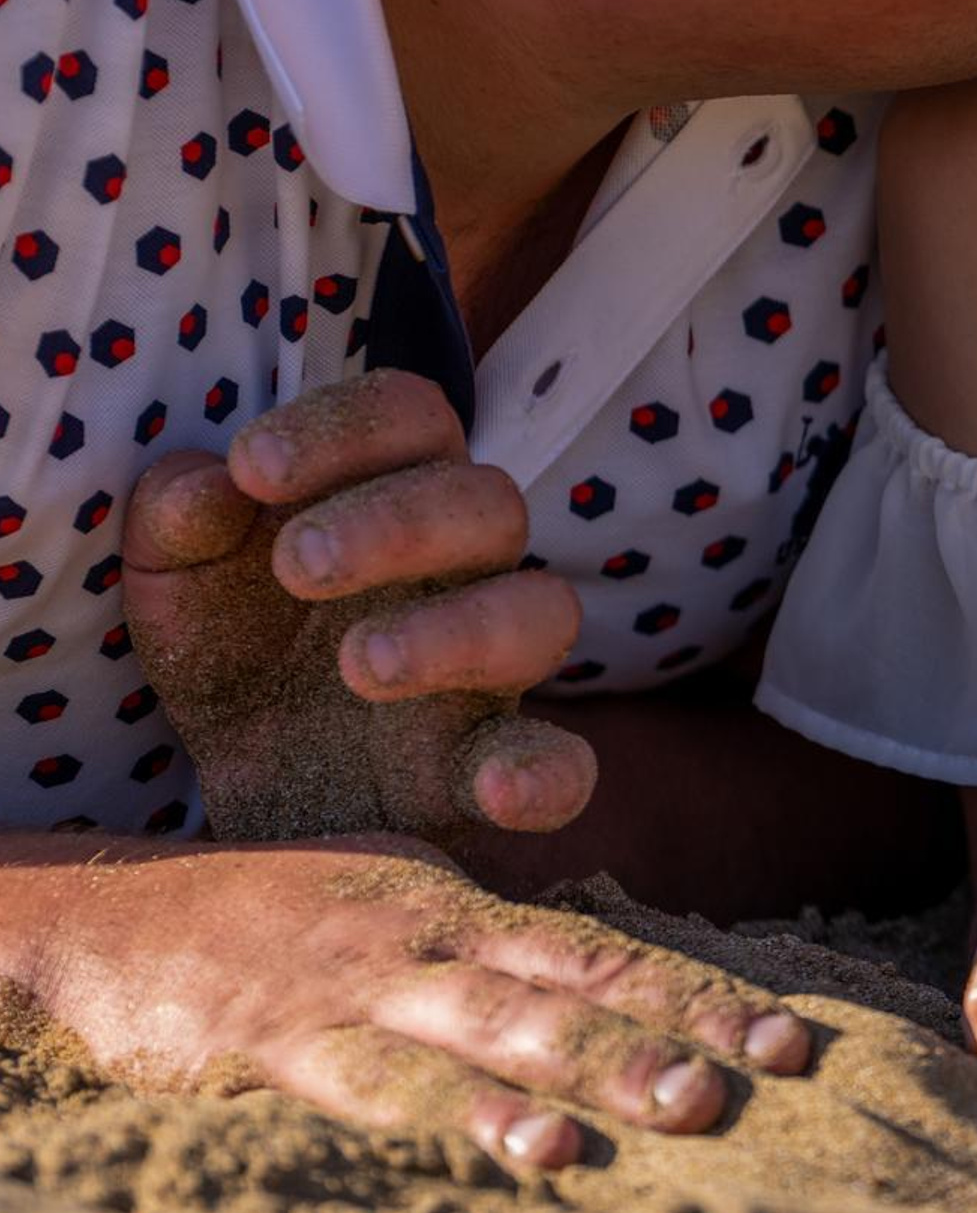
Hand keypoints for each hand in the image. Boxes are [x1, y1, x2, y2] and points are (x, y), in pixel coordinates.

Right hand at [2, 831, 811, 1170]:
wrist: (109, 915)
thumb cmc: (272, 920)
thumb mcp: (397, 913)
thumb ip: (491, 953)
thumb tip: (600, 998)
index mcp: (468, 907)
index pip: (611, 952)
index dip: (705, 994)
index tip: (794, 1039)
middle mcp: (434, 938)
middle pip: (582, 988)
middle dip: (684, 1031)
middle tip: (774, 1070)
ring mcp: (363, 987)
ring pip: (504, 1031)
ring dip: (602, 1073)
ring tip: (687, 1109)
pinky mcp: (286, 1043)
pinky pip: (391, 1086)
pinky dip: (468, 1120)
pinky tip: (531, 1149)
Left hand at [125, 372, 595, 843]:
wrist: (249, 794)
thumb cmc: (236, 650)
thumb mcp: (179, 584)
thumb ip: (178, 523)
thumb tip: (207, 484)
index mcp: (396, 493)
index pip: (411, 418)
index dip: (346, 427)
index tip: (252, 466)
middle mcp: (464, 566)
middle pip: (490, 501)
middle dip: (398, 522)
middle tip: (297, 566)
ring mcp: (489, 668)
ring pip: (542, 611)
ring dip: (460, 629)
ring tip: (360, 665)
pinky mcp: (485, 769)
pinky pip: (562, 764)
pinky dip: (545, 772)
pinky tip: (496, 791)